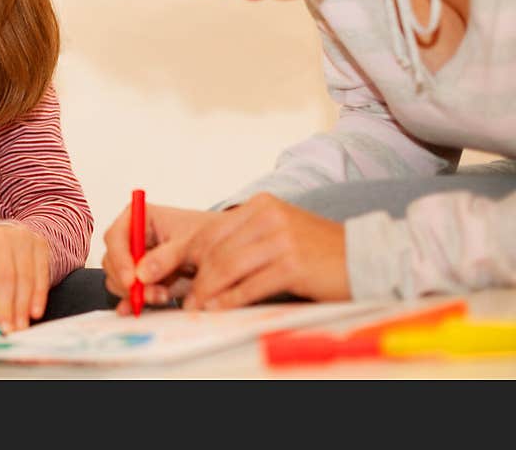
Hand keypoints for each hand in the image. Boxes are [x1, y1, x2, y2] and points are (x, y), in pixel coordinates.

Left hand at [0, 222, 49, 332]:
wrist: (5, 232)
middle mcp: (0, 239)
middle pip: (4, 278)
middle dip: (6, 308)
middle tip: (7, 330)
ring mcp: (22, 240)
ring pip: (25, 277)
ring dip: (23, 306)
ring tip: (21, 326)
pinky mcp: (39, 244)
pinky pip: (41, 273)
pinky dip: (39, 295)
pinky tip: (35, 312)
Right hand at [101, 202, 218, 314]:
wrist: (221, 247)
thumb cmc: (205, 234)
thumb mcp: (189, 242)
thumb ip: (165, 257)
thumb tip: (141, 275)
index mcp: (139, 217)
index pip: (115, 237)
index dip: (119, 259)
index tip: (131, 280)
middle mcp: (132, 237)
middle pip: (112, 261)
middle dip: (129, 281)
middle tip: (151, 294)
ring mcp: (134, 259)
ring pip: (119, 280)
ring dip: (137, 292)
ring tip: (163, 295)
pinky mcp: (140, 279)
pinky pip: (128, 293)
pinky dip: (135, 302)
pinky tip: (141, 308)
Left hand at [173, 193, 349, 309]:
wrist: (365, 256)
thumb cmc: (315, 253)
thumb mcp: (274, 237)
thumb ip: (240, 245)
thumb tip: (199, 270)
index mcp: (259, 206)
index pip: (207, 230)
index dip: (176, 252)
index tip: (151, 270)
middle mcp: (267, 215)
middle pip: (212, 247)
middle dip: (188, 275)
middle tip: (176, 297)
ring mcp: (280, 237)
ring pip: (226, 266)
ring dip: (206, 291)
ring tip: (196, 308)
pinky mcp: (293, 262)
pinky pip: (250, 284)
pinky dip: (229, 299)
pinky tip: (217, 309)